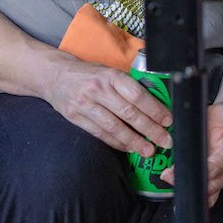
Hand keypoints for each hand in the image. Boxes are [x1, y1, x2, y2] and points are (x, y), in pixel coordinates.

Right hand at [41, 56, 172, 156]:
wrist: (54, 75)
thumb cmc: (88, 74)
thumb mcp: (108, 72)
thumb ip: (127, 86)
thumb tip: (154, 106)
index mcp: (110, 75)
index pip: (137, 94)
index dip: (154, 109)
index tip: (168, 120)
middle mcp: (98, 88)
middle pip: (128, 112)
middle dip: (150, 129)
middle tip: (165, 141)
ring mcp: (85, 103)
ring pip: (114, 126)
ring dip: (134, 141)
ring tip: (148, 150)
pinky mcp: (75, 117)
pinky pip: (100, 133)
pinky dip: (116, 142)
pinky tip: (128, 148)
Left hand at [160, 103, 222, 206]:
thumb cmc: (220, 121)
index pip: (218, 167)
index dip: (203, 171)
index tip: (187, 171)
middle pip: (211, 184)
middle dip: (191, 182)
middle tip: (168, 176)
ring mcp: (221, 179)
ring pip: (208, 193)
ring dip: (190, 191)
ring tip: (171, 183)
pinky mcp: (213, 183)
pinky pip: (205, 196)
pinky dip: (193, 195)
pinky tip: (180, 195)